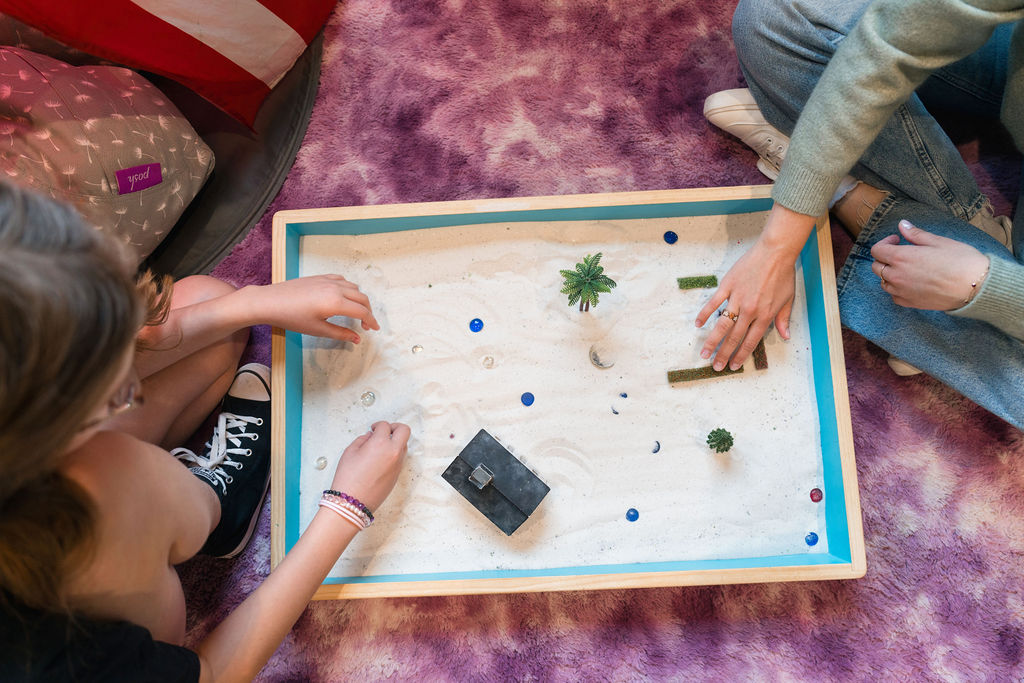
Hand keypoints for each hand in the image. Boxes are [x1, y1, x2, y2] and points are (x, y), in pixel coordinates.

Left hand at [252, 275, 379, 342]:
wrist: (270, 301)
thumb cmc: (292, 318)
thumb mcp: (317, 329)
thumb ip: (340, 333)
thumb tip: (357, 339)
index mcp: (336, 303)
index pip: (362, 311)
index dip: (371, 321)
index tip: (374, 329)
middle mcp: (336, 289)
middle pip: (362, 298)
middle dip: (367, 311)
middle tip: (366, 324)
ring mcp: (328, 280)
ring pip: (353, 287)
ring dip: (359, 299)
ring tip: (355, 311)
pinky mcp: (320, 277)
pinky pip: (342, 280)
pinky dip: (348, 288)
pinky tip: (343, 296)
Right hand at [330, 421, 409, 511]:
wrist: (352, 502)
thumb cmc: (348, 478)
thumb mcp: (350, 452)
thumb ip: (362, 439)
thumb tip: (370, 436)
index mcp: (381, 444)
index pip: (385, 426)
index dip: (378, 425)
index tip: (373, 428)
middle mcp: (393, 453)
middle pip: (404, 430)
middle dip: (395, 427)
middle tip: (384, 431)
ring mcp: (397, 465)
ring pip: (404, 445)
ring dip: (395, 441)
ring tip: (380, 447)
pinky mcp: (397, 475)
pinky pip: (400, 458)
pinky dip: (394, 454)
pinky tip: (380, 459)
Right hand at [695, 204, 814, 369]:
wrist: (775, 252)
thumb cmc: (783, 275)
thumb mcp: (788, 299)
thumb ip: (783, 319)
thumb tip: (785, 336)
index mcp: (765, 315)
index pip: (750, 341)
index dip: (740, 355)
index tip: (732, 366)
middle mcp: (750, 310)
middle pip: (734, 337)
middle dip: (723, 354)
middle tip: (715, 366)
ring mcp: (737, 298)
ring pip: (722, 324)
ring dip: (712, 341)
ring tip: (704, 353)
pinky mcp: (728, 286)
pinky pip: (714, 302)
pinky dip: (705, 314)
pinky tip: (698, 324)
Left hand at [870, 220, 989, 309]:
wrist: (975, 287)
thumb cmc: (960, 261)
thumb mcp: (937, 241)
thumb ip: (915, 234)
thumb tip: (902, 225)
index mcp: (901, 258)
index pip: (877, 250)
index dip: (885, 242)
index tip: (897, 240)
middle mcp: (896, 276)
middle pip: (877, 267)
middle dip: (885, 257)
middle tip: (901, 252)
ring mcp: (902, 291)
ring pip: (883, 283)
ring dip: (889, 274)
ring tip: (906, 268)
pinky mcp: (910, 303)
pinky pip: (894, 296)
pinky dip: (896, 289)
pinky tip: (909, 283)